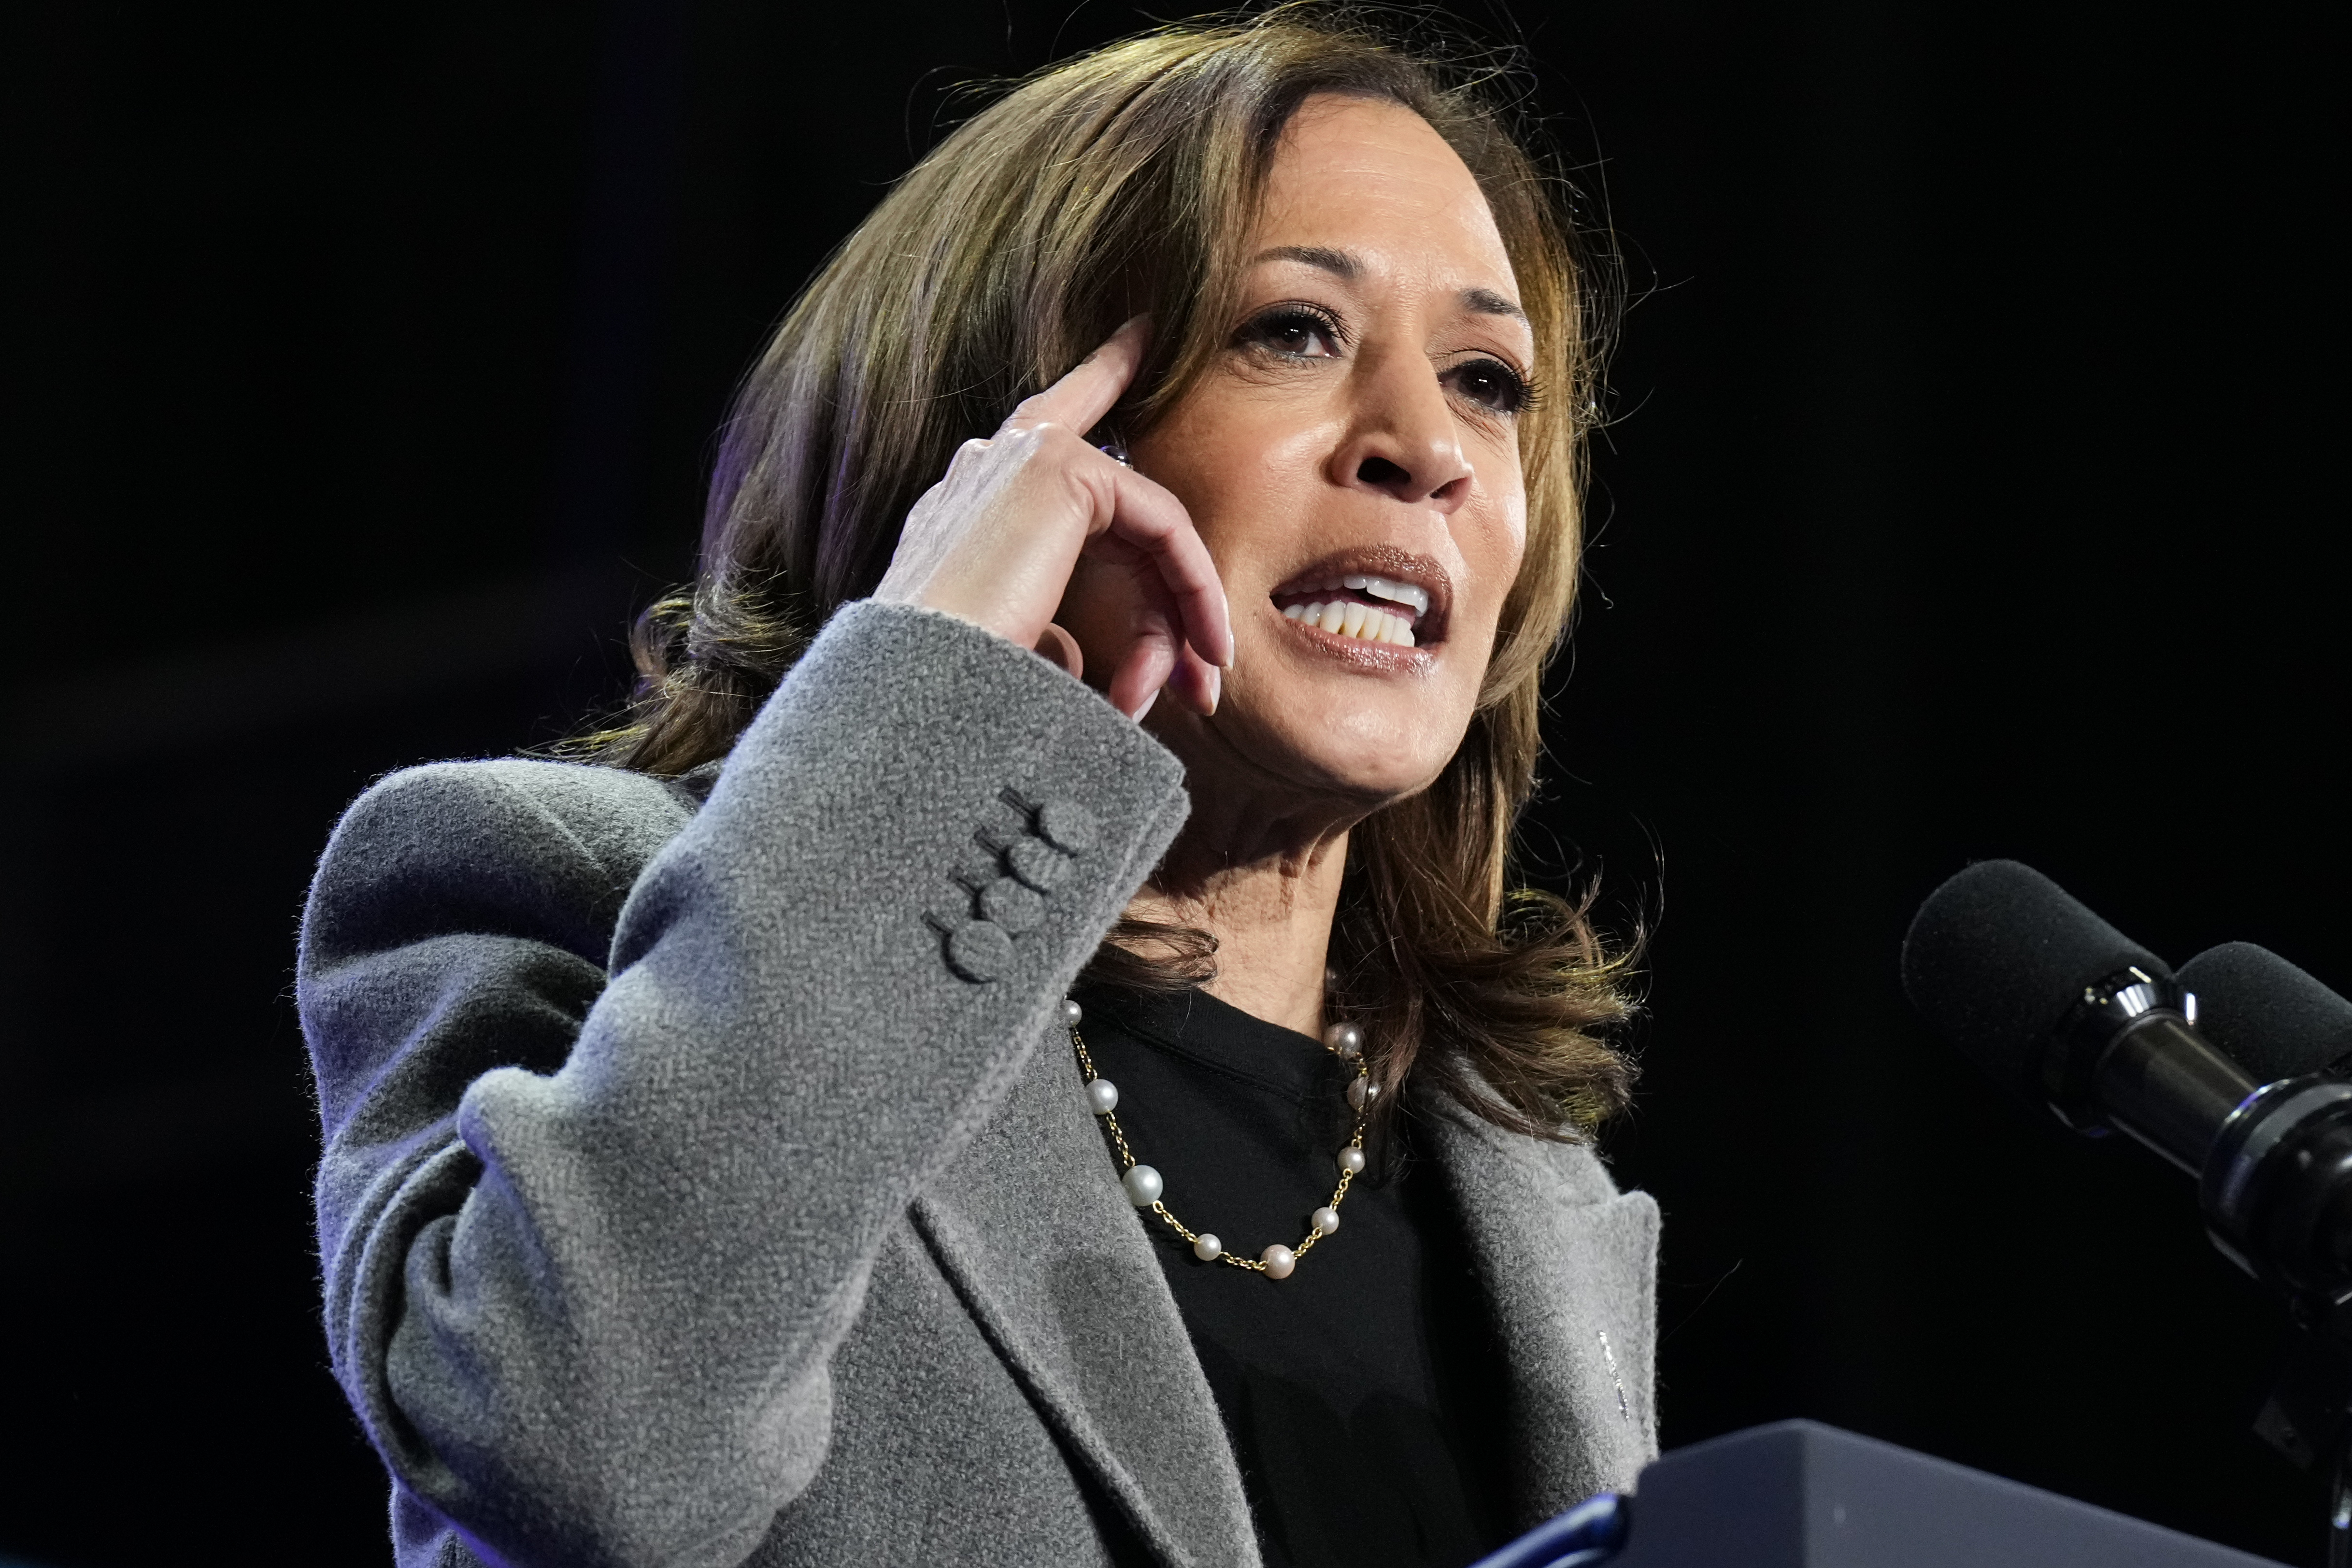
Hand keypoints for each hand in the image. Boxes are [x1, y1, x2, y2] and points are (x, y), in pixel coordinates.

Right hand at [872, 317, 1232, 717]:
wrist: (916, 694)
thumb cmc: (957, 693)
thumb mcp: (1019, 656)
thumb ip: (1060, 636)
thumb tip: (1093, 658)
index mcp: (961, 511)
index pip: (1045, 436)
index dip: (1100, 379)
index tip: (1138, 338)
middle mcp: (981, 471)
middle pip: (1114, 496)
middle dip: (1177, 588)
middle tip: (1212, 670)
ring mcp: (1012, 458)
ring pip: (1145, 523)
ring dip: (1181, 612)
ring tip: (1204, 686)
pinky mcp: (1054, 466)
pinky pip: (1160, 523)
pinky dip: (1191, 587)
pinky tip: (1207, 645)